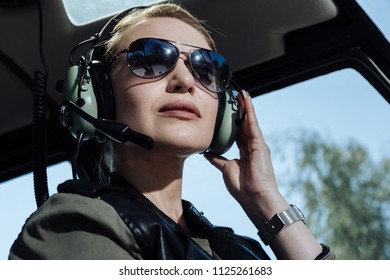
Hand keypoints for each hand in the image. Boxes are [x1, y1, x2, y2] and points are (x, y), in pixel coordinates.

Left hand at [204, 90, 287, 224]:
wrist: (254, 198)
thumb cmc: (242, 187)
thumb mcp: (226, 169)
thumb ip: (218, 159)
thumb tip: (207, 153)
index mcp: (245, 152)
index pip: (238, 132)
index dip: (234, 121)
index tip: (229, 110)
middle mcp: (253, 146)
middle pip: (244, 124)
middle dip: (239, 110)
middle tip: (234, 96)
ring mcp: (258, 144)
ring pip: (250, 121)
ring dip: (245, 106)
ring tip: (240, 93)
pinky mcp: (260, 144)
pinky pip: (253, 124)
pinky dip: (249, 112)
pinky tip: (246, 101)